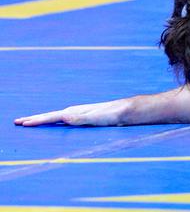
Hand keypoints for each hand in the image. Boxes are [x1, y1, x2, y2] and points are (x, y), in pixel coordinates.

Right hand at [14, 99, 129, 126]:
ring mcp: (78, 114)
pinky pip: (62, 120)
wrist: (125, 111)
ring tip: (29, 122)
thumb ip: (81, 118)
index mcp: (75, 112)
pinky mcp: (83, 118)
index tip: (23, 123)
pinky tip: (52, 123)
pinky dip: (52, 121)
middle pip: (49, 116)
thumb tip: (63, 117)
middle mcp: (75, 112)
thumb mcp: (96, 117)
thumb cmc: (113, 115)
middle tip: (17, 121)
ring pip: (54, 117)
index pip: (51, 117)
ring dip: (41, 120)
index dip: (37, 121)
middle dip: (34, 119)